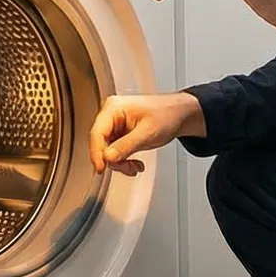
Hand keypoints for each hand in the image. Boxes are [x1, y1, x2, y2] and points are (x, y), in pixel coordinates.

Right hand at [89, 92, 206, 175]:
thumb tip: (108, 157)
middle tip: (128, 167)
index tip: (101, 168)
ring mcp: (114, 125)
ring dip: (121, 163)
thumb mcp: (147, 133)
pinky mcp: (119, 134)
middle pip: (101, 144)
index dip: (97, 153)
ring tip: (135, 166)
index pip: (97, 133)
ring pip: (107, 151)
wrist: (178, 115)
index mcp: (114, 108)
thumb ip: (126, 146)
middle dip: (115, 160)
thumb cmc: (167, 114)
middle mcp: (111, 115)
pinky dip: (124, 161)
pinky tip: (135, 163)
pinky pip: (115, 152)